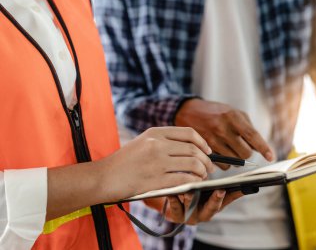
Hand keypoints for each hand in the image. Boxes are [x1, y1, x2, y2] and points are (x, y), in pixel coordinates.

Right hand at [99, 127, 215, 201]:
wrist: (104, 177)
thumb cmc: (124, 161)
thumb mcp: (143, 142)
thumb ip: (164, 141)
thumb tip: (190, 148)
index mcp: (155, 132)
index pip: (188, 133)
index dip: (203, 142)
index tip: (208, 151)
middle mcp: (158, 144)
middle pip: (194, 149)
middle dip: (207, 160)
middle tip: (210, 168)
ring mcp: (157, 162)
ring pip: (193, 164)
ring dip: (202, 172)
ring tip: (203, 177)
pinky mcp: (156, 179)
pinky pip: (185, 179)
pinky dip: (194, 182)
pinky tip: (194, 185)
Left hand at [166, 190, 242, 223]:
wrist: (178, 207)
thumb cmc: (200, 198)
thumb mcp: (214, 196)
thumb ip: (228, 192)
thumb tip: (245, 184)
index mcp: (214, 208)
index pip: (223, 203)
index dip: (223, 197)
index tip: (224, 188)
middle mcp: (204, 214)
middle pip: (211, 209)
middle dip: (214, 200)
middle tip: (216, 190)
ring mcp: (190, 216)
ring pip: (192, 208)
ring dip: (191, 199)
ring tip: (190, 191)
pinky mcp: (176, 216)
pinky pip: (175, 209)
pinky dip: (173, 200)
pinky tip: (172, 193)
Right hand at [175, 99, 273, 168]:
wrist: (189, 111)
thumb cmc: (216, 113)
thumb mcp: (233, 113)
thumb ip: (248, 128)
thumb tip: (259, 148)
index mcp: (233, 116)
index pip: (252, 135)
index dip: (263, 148)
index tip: (271, 157)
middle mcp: (222, 128)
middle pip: (244, 153)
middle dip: (246, 154)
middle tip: (242, 148)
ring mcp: (212, 139)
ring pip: (234, 161)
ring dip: (236, 159)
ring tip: (229, 148)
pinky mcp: (204, 149)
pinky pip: (222, 164)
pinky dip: (225, 162)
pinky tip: (221, 152)